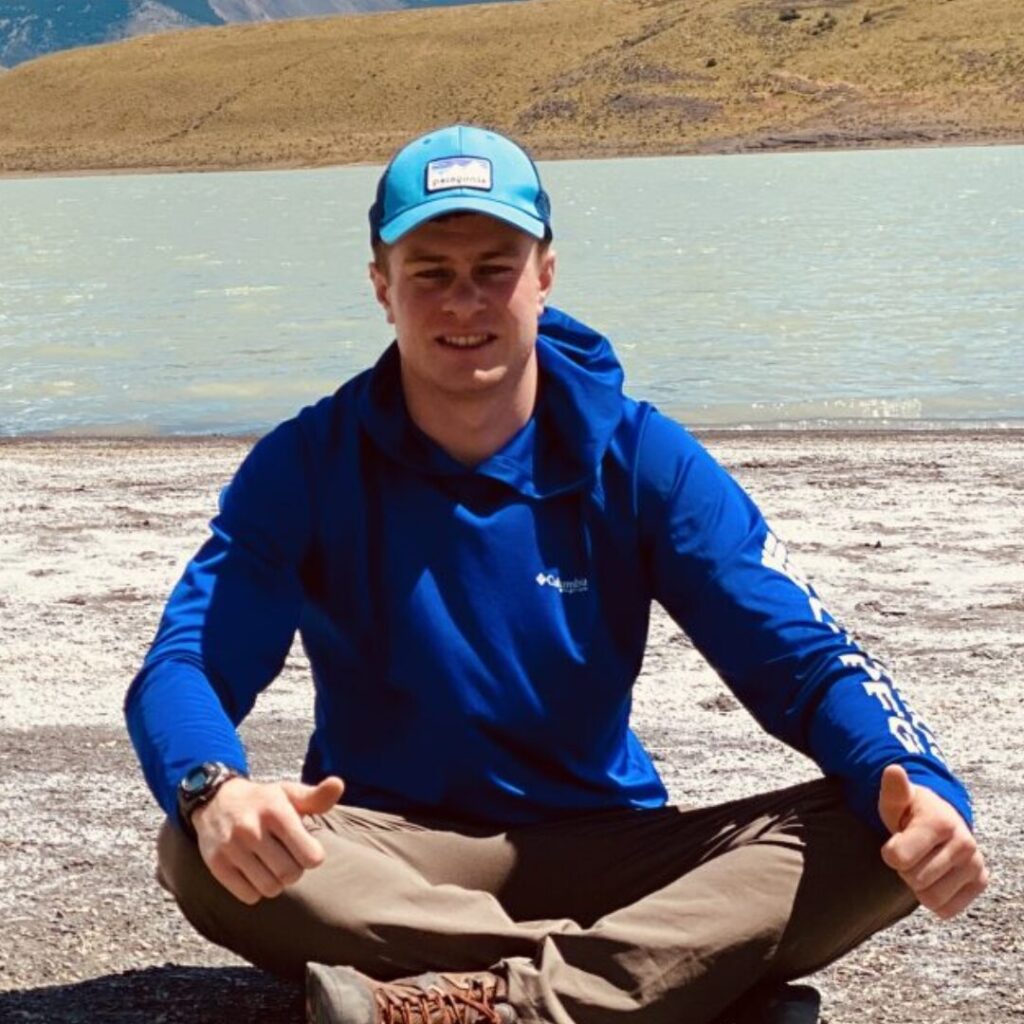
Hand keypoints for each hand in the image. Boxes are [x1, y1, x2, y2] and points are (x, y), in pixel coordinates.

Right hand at [192, 775, 343, 904]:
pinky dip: (256, 890)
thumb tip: (338, 784)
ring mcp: (232, 847)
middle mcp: (252, 828)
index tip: (306, 849)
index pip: (310, 856)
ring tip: (271, 865)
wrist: (214, 800)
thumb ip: (317, 796)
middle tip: (287, 858)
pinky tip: (254, 872)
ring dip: (276, 882)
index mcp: (276, 811)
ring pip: (269, 888)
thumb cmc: (263, 801)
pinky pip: (248, 896)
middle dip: (294, 871)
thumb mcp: (289, 793)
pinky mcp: (216, 864)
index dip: (313, 857)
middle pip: (290, 874)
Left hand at [877, 764, 987, 918]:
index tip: (896, 841)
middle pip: (914, 880)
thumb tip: (893, 770)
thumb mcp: (897, 799)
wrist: (940, 819)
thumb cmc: (910, 811)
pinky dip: (935, 900)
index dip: (889, 853)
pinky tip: (935, 878)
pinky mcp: (980, 881)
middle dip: (905, 869)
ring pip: (931, 898)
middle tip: (911, 852)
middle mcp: (963, 843)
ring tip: (922, 863)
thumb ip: (893, 789)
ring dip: (919, 886)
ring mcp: (975, 864)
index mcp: (939, 823)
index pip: (897, 858)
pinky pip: (947, 910)